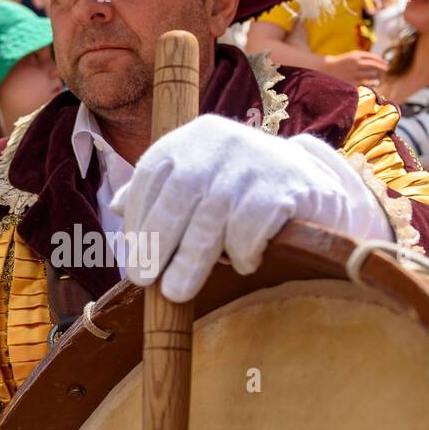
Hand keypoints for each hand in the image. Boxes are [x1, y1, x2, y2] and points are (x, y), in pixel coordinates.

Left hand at [110, 116, 392, 303]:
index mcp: (193, 137)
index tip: (134, 257)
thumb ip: (160, 190)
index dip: (138, 218)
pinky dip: (242, 252)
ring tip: (179, 291)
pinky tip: (246, 262)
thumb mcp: (200, 178)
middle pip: (179, 195)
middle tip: (146, 281)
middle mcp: (221, 140)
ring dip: (191, 259)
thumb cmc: (243, 188)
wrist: (313, 183)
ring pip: (212, 216)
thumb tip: (114, 206)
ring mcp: (255, 160)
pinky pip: (252, 227)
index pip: (152, 174)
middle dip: (158, 242)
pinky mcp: (286, 185)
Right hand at [322, 50, 388, 88]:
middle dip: (382, 68)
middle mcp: (357, 63)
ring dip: (377, 77)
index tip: (386, 63)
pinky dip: (372, 83)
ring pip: (372, 75)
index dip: (381, 60)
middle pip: (375, 66)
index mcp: (356, 55)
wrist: (325, 69)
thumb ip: (362, 58)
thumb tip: (377, 62)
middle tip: (386, 70)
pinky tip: (375, 84)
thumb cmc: (339, 63)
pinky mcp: (352, 82)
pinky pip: (366, 83)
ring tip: (378, 79)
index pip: (373, 57)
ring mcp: (355, 73)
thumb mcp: (351, 56)